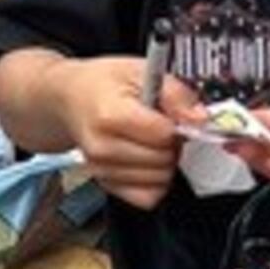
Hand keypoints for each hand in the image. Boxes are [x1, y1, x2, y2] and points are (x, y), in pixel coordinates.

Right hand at [56, 53, 190, 210]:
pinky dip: (154, 182)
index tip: (170, 114)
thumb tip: (200, 118)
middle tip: (160, 126)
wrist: (69, 98)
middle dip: (171, 143)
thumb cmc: (102, 84)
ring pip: (160, 181)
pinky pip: (148, 198)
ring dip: (164, 162)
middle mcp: (103, 148)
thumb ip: (175, 93)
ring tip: (150, 141)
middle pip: (163, 160)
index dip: (176, 123)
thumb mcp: (139, 71)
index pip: (164, 135)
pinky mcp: (106, 185)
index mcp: (110, 116)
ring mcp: (102, 170)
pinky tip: (145, 161)